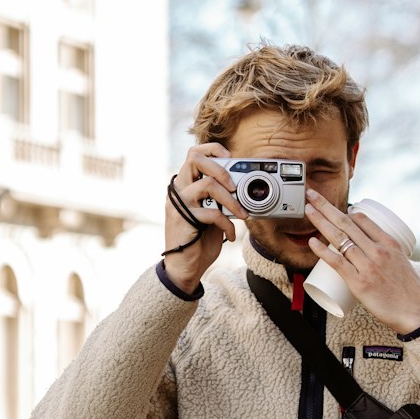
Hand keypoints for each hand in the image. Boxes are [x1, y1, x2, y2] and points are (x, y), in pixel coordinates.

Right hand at [162, 144, 247, 293]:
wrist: (185, 268)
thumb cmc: (199, 241)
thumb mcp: (211, 214)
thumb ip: (218, 199)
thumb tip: (241, 187)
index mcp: (184, 186)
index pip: (193, 154)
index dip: (212, 150)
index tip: (230, 158)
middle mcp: (178, 191)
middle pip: (194, 159)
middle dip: (220, 167)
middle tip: (234, 185)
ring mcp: (179, 204)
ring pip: (207, 184)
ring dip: (231, 200)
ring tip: (241, 214)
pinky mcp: (184, 219)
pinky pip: (212, 213)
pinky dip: (227, 224)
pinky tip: (230, 235)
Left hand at [305, 189, 419, 333]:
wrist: (418, 312)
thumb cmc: (409, 291)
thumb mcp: (401, 262)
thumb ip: (385, 255)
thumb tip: (368, 253)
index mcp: (389, 243)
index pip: (362, 219)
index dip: (343, 210)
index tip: (330, 205)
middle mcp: (378, 250)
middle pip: (347, 223)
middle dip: (326, 206)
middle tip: (312, 195)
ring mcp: (368, 265)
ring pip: (339, 238)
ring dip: (320, 221)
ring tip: (308, 210)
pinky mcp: (359, 282)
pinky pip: (337, 262)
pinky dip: (323, 250)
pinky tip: (312, 241)